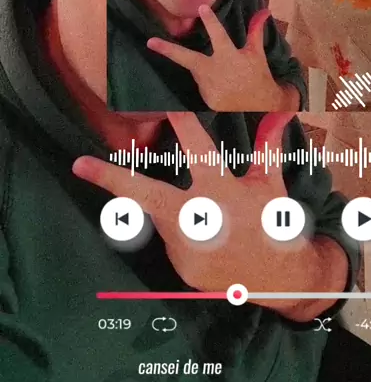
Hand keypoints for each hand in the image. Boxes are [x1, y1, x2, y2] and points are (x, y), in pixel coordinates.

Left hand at [72, 112, 305, 295]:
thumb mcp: (269, 183)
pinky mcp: (181, 266)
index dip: (180, 121)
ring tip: (200, 214)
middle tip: (80, 166)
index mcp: (221, 190)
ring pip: (158, 216)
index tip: (162, 102)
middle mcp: (198, 217)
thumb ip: (266, 147)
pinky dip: (181, 234)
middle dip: (111, 179)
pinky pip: (171, 240)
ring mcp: (185, 246)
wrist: (278, 278)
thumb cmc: (272, 223)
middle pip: (146, 194)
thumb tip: (279, 114)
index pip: (196, 147)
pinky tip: (204, 240)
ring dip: (165, 207)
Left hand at [146, 5, 293, 111]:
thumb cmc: (258, 72)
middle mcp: (217, 72)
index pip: (218, 35)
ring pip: (196, 71)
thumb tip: (264, 11)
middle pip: (188, 59)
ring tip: (222, 74)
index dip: (211, 21)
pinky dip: (207, 82)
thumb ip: (255, 30)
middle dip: (168, 51)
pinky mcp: (208, 100)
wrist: (262, 101)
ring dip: (202, 68)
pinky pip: (201, 85)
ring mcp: (211, 88)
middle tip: (150, 42)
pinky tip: (220, 85)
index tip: (202, 8)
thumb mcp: (256, 51)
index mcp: (230, 56)